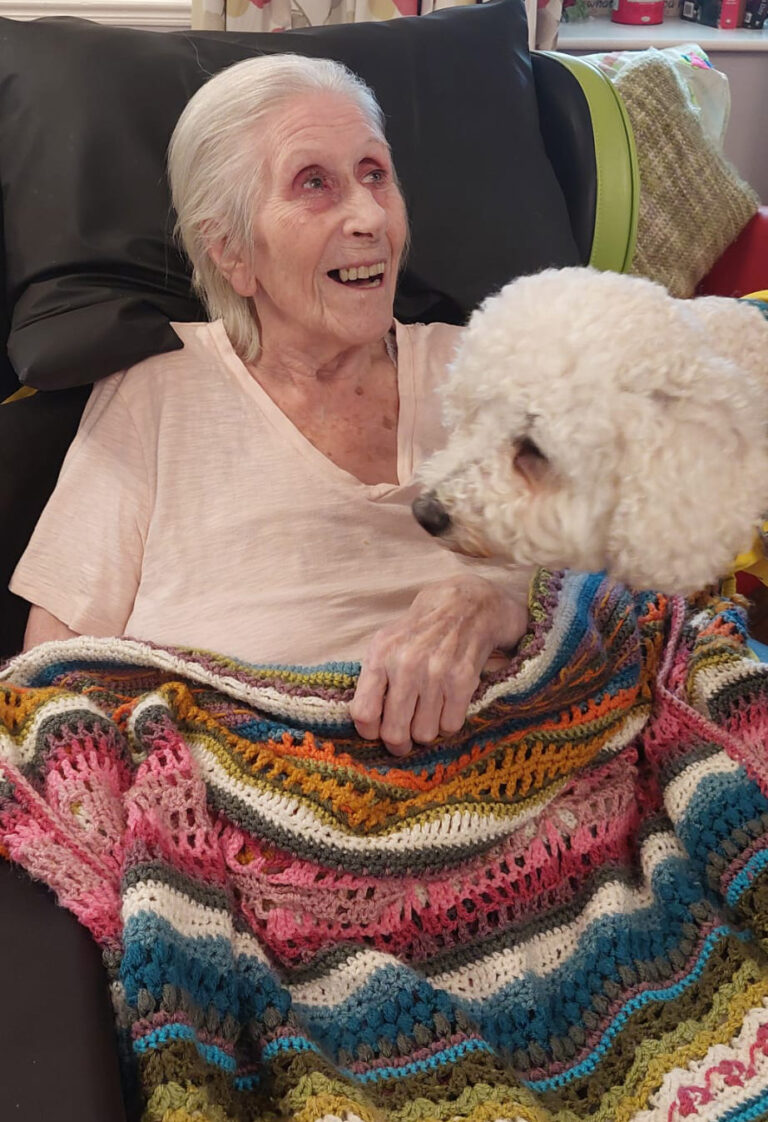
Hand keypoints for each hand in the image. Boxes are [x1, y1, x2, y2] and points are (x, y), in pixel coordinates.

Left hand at [349, 575, 527, 755]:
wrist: (467, 605)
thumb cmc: (421, 630)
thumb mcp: (387, 642)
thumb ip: (373, 679)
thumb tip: (366, 724)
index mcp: (380, 654)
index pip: (364, 713)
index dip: (369, 732)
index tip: (377, 733)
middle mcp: (406, 665)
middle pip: (394, 732)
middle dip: (398, 743)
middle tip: (403, 741)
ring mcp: (436, 674)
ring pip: (424, 734)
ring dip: (426, 730)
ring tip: (427, 714)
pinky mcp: (463, 681)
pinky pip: (450, 726)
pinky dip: (448, 723)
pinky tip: (446, 706)